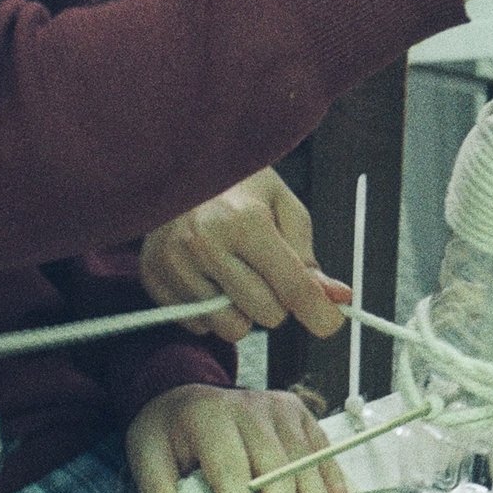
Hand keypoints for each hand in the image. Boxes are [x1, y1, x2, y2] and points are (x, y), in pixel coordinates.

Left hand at [126, 384, 351, 492]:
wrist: (184, 392)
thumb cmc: (166, 433)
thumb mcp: (146, 459)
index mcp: (209, 419)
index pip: (230, 474)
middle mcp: (249, 409)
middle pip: (276, 472)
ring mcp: (279, 409)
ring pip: (306, 464)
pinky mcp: (298, 414)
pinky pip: (322, 452)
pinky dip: (335, 485)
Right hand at [140, 169, 349, 341]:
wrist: (176, 164)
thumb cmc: (237, 185)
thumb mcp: (282, 206)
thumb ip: (308, 256)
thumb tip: (338, 298)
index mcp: (244, 221)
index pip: (292, 287)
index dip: (320, 313)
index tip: (332, 324)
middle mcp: (205, 245)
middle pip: (267, 315)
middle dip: (277, 301)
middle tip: (266, 272)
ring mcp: (174, 264)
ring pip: (231, 328)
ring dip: (241, 311)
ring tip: (233, 273)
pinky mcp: (153, 278)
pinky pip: (198, 325)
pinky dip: (209, 310)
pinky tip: (205, 275)